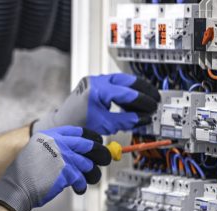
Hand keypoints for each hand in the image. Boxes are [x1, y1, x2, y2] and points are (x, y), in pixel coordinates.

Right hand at [0, 126, 110, 210]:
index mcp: (49, 135)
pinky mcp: (66, 173)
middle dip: (100, 153)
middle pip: (88, 145)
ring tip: (85, 180)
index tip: (97, 142)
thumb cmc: (25, 173)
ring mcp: (62, 157)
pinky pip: (81, 179)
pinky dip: (81, 186)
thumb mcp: (36, 150)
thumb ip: (54, 147)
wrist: (16, 187)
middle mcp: (57, 143)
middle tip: (105, 159)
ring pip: (88, 164)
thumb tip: (77, 150)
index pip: (77, 131)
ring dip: (90, 174)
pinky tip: (77, 189)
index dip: (91, 137)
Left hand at [32, 73, 159, 134]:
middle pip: (127, 80)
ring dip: (135, 90)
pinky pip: (115, 84)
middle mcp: (96, 81)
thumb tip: (143, 118)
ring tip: (146, 102)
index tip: (152, 108)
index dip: (142, 101)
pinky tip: (132, 102)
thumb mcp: (105, 124)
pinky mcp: (95, 84)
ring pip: (122, 80)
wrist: (62, 123)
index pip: (126, 93)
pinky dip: (125, 92)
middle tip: (155, 99)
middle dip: (143, 90)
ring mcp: (95, 80)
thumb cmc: (77, 124)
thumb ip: (126, 120)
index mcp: (97, 89)